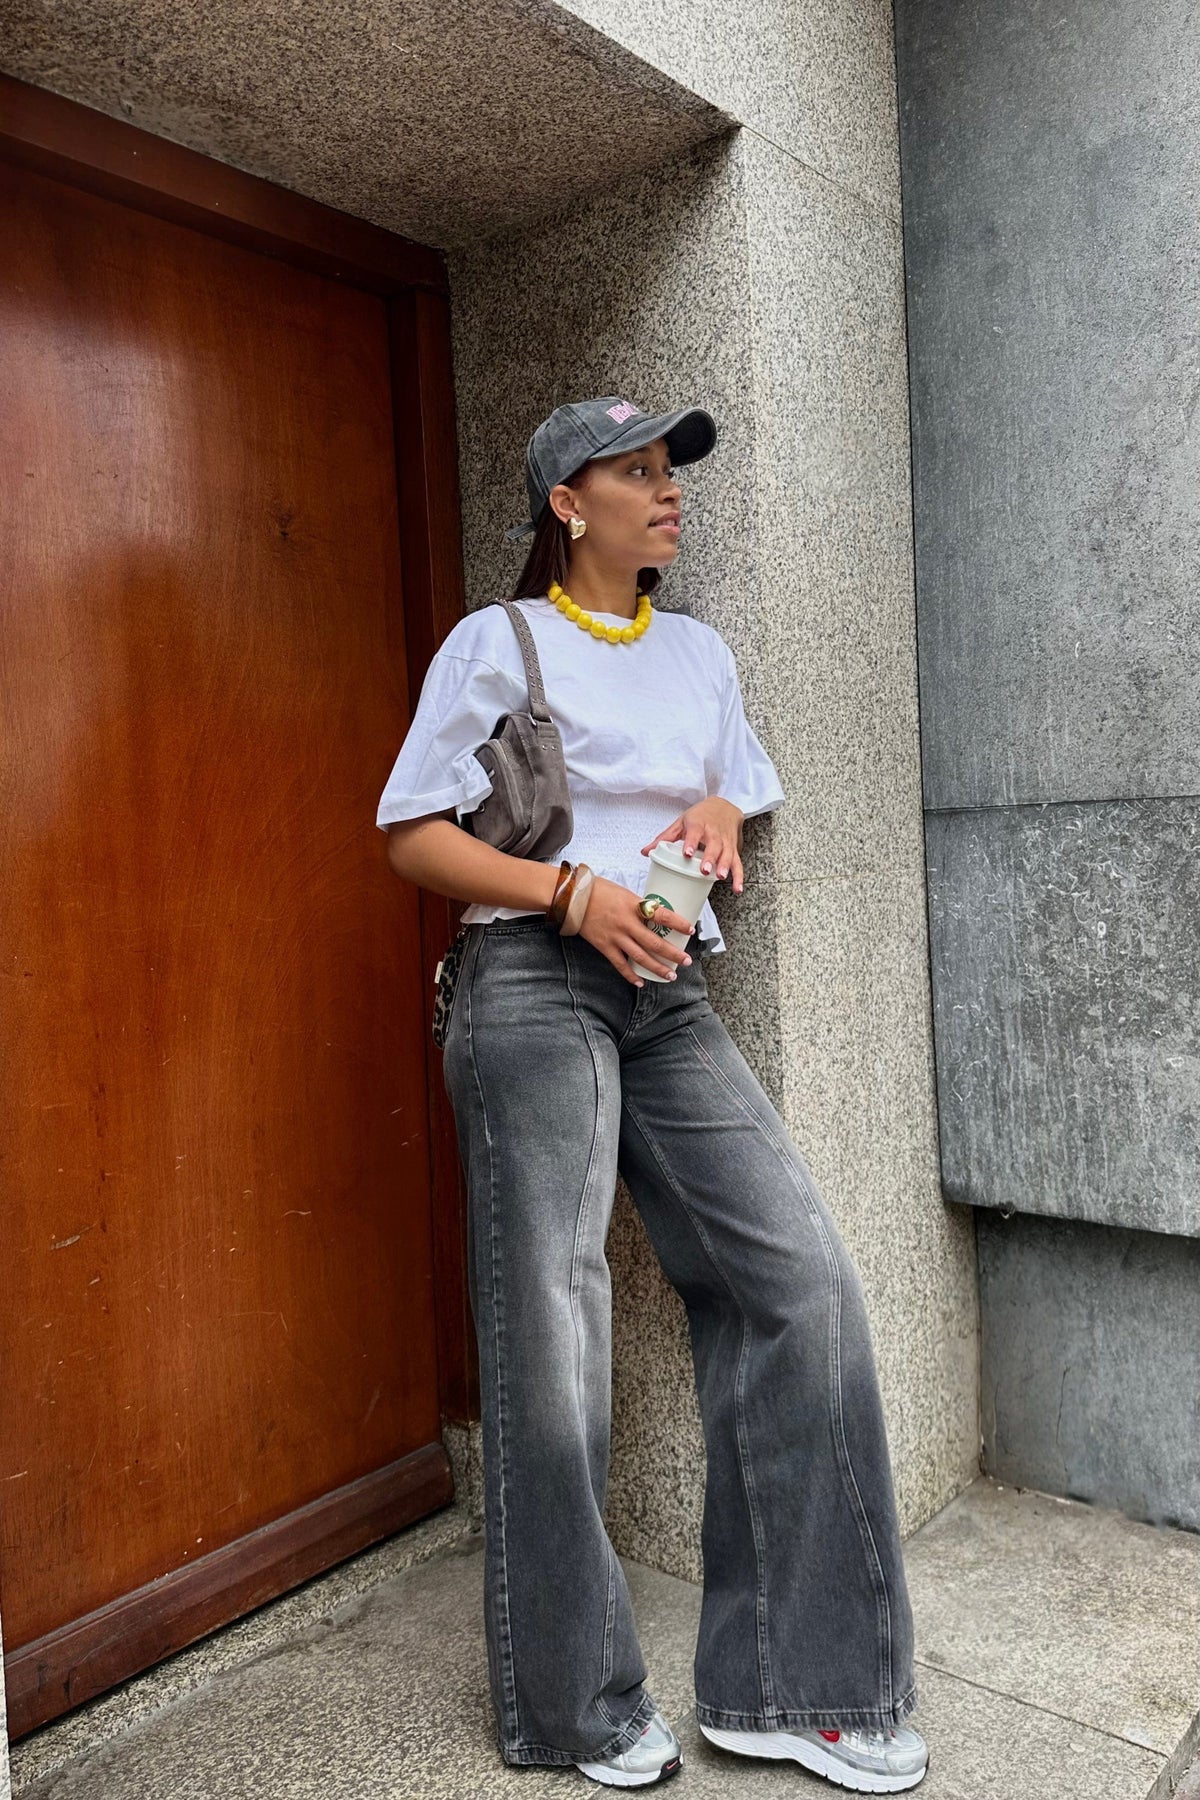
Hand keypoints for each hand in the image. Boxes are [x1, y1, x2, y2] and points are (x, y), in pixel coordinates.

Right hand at [576, 876, 694, 987]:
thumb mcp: (625, 893)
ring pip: (640, 957)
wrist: (573, 897)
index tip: (690, 930)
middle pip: (654, 942)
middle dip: (672, 954)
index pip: (661, 915)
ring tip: (671, 975)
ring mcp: (615, 936)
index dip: (678, 923)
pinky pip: (620, 964)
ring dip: (657, 968)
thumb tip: (655, 917)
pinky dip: (631, 975)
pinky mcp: (604, 946)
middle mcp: (626, 922)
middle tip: (687, 961)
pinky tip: (641, 982)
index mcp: (633, 905)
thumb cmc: (600, 890)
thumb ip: (639, 906)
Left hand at [640, 798, 744, 893]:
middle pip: (714, 845)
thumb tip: (645, 852)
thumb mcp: (681, 822)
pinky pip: (737, 863)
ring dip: (725, 866)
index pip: (695, 832)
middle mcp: (714, 832)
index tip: (687, 853)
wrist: (725, 806)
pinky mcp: (734, 849)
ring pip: (727, 854)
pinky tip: (737, 888)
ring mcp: (725, 841)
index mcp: (699, 824)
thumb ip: (665, 838)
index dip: (691, 842)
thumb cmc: (700, 816)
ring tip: (720, 877)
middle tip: (705, 870)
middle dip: (710, 858)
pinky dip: (738, 876)